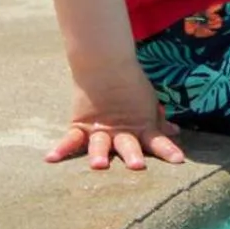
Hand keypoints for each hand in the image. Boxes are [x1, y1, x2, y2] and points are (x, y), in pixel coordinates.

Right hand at [45, 73, 185, 170]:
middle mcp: (120, 132)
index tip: (178, 160)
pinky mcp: (81, 126)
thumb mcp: (148, 103)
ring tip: (98, 164)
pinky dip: (61, 148)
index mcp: (140, 126)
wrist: (105, 63)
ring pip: (101, 144)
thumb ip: (157, 120)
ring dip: (100, 154)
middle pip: (128, 145)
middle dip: (133, 155)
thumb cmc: (130, 85)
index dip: (167, 150)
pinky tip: (51, 159)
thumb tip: (173, 132)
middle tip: (137, 165)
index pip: (157, 141)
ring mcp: (100, 130)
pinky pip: (71, 139)